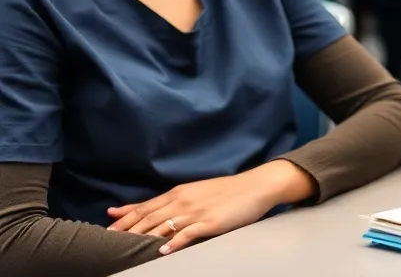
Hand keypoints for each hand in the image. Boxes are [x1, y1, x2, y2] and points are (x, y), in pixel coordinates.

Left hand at [107, 161, 313, 253]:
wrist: (256, 186)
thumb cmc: (228, 190)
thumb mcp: (197, 190)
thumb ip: (175, 200)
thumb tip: (156, 209)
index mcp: (180, 192)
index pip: (146, 206)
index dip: (126, 216)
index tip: (107, 225)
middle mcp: (183, 201)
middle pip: (149, 217)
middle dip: (126, 230)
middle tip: (107, 241)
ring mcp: (196, 212)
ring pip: (163, 226)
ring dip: (143, 237)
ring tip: (126, 248)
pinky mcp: (211, 223)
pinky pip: (188, 234)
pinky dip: (174, 242)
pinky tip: (163, 251)